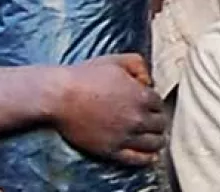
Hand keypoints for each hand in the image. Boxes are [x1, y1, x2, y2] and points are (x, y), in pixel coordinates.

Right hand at [48, 54, 166, 165]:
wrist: (59, 96)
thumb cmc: (86, 76)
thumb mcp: (117, 60)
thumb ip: (139, 65)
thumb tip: (148, 81)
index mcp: (142, 96)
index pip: (160, 104)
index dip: (154, 104)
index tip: (149, 106)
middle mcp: (138, 118)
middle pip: (160, 124)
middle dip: (157, 121)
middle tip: (152, 121)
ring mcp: (125, 135)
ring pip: (154, 143)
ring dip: (157, 140)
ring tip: (155, 138)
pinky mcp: (110, 150)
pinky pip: (136, 158)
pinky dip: (147, 158)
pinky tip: (151, 156)